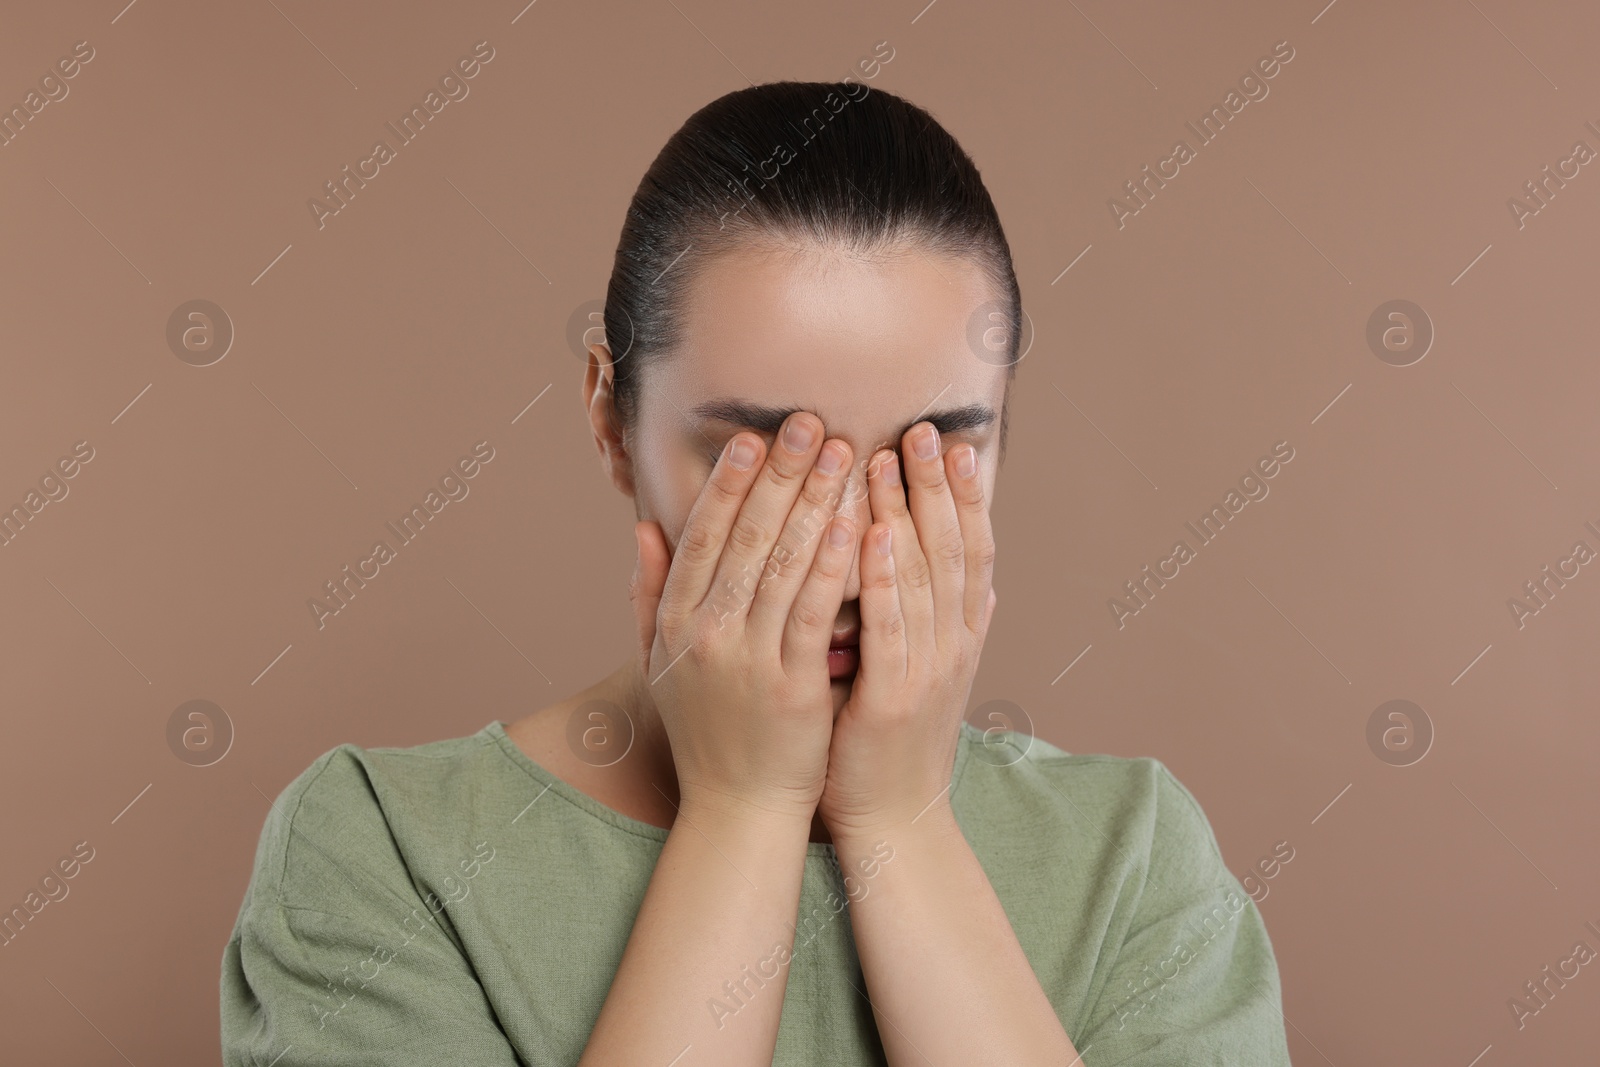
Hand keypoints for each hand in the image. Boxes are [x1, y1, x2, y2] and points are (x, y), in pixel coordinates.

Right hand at [630, 412, 857, 822]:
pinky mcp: (790, 687)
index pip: (701, 535)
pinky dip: (832, 565)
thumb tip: (643, 529)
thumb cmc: (708, 731)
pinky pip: (812, 612)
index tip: (753, 436)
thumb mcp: (660, 662)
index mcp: (673, 622)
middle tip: (810, 422)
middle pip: (745, 537)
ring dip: (812, 501)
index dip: (728, 483)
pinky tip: (854, 523)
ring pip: (781, 565)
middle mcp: (703, 634)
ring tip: (841, 452)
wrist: (737, 809)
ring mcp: (745, 660)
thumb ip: (649, 593)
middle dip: (779, 473)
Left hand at [818, 422, 996, 839]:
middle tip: (921, 430)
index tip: (951, 442)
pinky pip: (889, 627)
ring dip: (905, 513)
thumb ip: (949, 627)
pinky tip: (868, 534)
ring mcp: (928, 671)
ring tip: (888, 459)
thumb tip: (984, 587)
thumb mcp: (931, 676)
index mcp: (960, 637)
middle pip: (951, 550)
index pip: (970, 550)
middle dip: (937, 487)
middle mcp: (953, 646)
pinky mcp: (893, 698)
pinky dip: (881, 577)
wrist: (894, 821)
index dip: (965, 496)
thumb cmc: (895, 744)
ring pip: (921, 577)